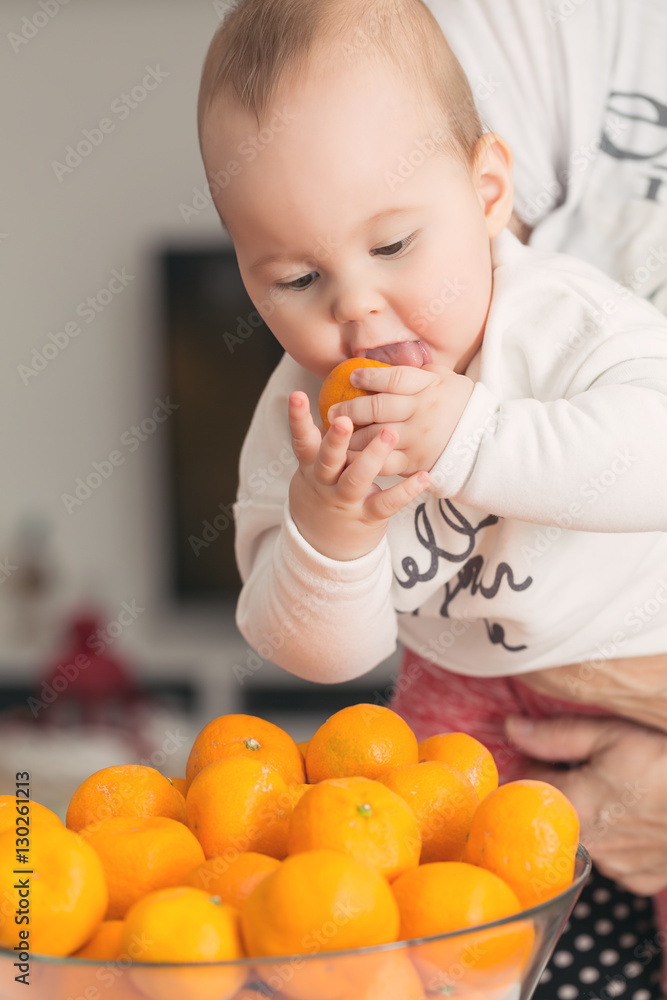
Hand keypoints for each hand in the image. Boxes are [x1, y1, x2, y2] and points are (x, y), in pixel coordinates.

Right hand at [288, 391, 429, 560]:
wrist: (323, 542)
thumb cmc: (326, 490)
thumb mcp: (317, 468)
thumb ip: (326, 439)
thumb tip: (345, 394)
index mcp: (312, 466)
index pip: (302, 439)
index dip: (297, 418)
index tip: (296, 395)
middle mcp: (326, 482)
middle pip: (328, 459)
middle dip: (335, 439)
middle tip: (344, 420)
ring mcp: (346, 500)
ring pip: (356, 479)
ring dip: (372, 457)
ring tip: (390, 434)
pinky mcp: (367, 516)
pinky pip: (386, 503)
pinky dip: (405, 491)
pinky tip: (424, 477)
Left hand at [325, 364, 473, 476]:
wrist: (485, 441)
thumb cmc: (460, 405)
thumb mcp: (445, 379)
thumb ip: (418, 373)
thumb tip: (385, 362)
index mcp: (429, 387)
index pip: (395, 378)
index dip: (370, 377)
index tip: (353, 377)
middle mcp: (421, 412)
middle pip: (378, 407)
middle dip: (350, 408)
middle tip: (333, 411)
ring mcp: (417, 438)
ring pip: (375, 436)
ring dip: (350, 435)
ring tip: (336, 432)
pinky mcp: (415, 461)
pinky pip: (384, 462)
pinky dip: (364, 460)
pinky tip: (349, 457)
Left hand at [506, 714, 666, 894]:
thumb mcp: (612, 734)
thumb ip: (556, 736)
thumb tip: (512, 730)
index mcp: (575, 807)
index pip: (524, 790)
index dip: (526, 767)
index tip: (535, 753)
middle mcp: (591, 845)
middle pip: (553, 815)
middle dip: (558, 790)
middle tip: (580, 765)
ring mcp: (617, 867)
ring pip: (583, 836)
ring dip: (587, 813)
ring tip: (616, 788)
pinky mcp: (640, 880)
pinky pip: (611, 857)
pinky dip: (614, 836)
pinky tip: (634, 814)